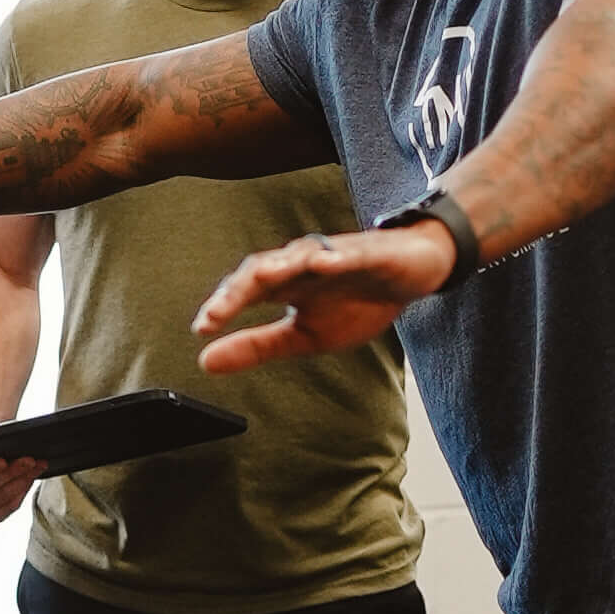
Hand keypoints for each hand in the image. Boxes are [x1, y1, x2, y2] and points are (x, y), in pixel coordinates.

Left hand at [194, 221, 451, 370]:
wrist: (412, 275)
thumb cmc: (357, 301)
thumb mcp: (304, 336)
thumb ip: (257, 346)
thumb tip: (205, 361)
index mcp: (285, 285)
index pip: (246, 292)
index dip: (223, 307)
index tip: (202, 330)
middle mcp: (301, 264)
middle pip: (263, 269)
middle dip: (239, 289)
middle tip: (217, 312)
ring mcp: (334, 255)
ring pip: (299, 256)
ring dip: (278, 266)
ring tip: (258, 280)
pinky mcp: (368, 252)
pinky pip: (350, 253)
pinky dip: (336, 257)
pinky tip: (324, 264)